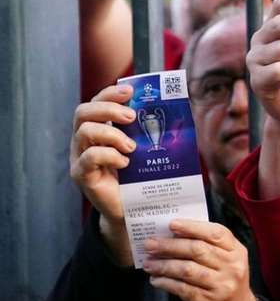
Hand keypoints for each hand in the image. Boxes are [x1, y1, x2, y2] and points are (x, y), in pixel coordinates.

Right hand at [69, 84, 137, 265]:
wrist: (135, 209)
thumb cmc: (142, 175)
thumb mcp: (147, 148)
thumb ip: (151, 129)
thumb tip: (179, 104)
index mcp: (99, 129)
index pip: (96, 102)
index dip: (110, 93)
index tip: (130, 91)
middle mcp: (84, 141)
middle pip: (83, 112)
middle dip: (108, 109)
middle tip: (132, 117)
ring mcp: (79, 157)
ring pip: (84, 131)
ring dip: (112, 134)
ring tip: (132, 146)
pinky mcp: (81, 175)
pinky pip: (89, 157)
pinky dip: (109, 155)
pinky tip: (125, 162)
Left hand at [144, 220, 256, 300]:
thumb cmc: (225, 283)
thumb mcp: (227, 262)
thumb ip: (208, 248)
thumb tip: (173, 235)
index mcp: (237, 252)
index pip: (216, 233)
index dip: (193, 227)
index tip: (172, 224)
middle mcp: (232, 267)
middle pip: (198, 250)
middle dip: (170, 245)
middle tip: (150, 244)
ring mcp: (221, 286)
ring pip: (187, 269)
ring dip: (164, 265)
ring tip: (148, 263)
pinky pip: (182, 289)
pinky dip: (166, 283)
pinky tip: (156, 280)